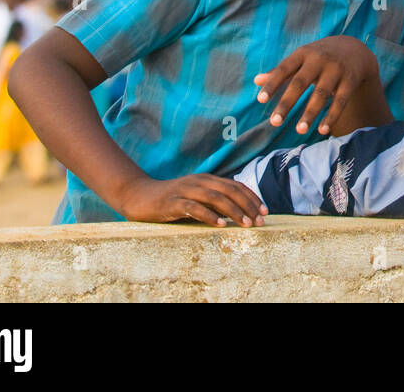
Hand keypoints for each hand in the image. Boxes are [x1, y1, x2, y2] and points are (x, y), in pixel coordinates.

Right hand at [118, 173, 266, 226]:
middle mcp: (199, 181)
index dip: (252, 197)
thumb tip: (238, 215)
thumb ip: (213, 203)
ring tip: (245, 224)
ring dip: (233, 211)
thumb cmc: (171, 201)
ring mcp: (185, 190)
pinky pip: (193, 207)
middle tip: (259, 221)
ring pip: (215, 197)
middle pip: (229, 190)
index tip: (265, 212)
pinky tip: (220, 225)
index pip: (235, 185)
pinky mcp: (172, 202)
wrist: (138, 196)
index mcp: (207, 179)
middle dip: (248, 205)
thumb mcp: (195, 199)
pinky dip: (208, 215)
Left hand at [254, 35, 379, 135]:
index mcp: (302, 54)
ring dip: (310, 113)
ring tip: (299, 131)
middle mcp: (318, 59)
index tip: (260, 100)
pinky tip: (323, 131)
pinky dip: (332, 116)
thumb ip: (281, 71)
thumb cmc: (319, 57)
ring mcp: (336, 69)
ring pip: (321, 93)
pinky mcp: (350, 79)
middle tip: (274, 122)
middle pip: (300, 82)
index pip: (284, 69)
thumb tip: (256, 80)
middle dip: (287, 102)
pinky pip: (341, 100)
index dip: (273, 84)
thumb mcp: (301, 59)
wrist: (355, 49)